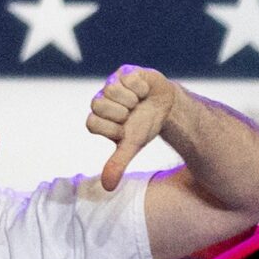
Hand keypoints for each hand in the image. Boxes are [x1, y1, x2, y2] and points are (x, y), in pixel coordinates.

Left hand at [87, 65, 180, 187]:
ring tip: (139, 102)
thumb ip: (118, 163)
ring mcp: (112, 83)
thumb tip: (107, 187)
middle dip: (122, 113)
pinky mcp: (124, 71)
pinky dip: (141, 87)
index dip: (112, 128)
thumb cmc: (145, 126)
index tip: (125, 130)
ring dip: (132, 99)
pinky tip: (144, 90)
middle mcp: (101, 99)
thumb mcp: (133, 145)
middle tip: (133, 114)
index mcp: (98, 117)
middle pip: (98, 104)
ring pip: (112, 89)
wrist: (167, 108)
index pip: (91, 123)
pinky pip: (129, 78)